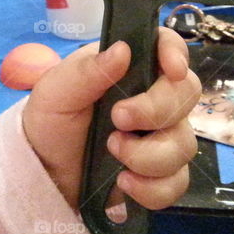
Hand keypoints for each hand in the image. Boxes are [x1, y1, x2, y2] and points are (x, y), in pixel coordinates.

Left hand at [22, 27, 201, 210]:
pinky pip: (177, 182)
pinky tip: (124, 182)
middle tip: (117, 119)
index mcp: (130, 67)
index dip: (177, 53)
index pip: (168, 45)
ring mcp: (162, 136)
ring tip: (112, 153)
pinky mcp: (162, 174)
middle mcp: (154, 97)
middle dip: (155, 110)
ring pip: (185, 143)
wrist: (46, 174)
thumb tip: (122, 49)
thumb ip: (87, 71)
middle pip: (187, 93)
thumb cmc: (51, 122)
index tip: (172, 70)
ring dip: (148, 155)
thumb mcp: (56, 92)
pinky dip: (152, 187)